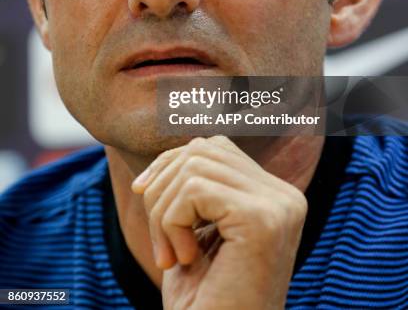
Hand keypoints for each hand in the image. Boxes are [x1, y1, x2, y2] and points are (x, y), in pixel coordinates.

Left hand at [132, 136, 306, 309]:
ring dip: (163, 211)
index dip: (170, 164)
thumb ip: (198, 186)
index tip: (144, 194)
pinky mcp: (261, 219)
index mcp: (276, 197)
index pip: (215, 147)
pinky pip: (193, 188)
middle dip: (163, 188)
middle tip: (161, 243)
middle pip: (202, 150)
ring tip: (171, 255)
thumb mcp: (200, 233)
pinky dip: (171, 222)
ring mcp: (278, 205)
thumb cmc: (205, 299)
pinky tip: (184, 259)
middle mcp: (285, 196)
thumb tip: (172, 154)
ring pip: (194, 165)